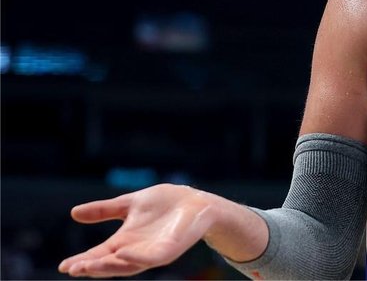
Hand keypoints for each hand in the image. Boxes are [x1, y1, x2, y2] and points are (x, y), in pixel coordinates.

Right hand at [58, 184, 215, 277]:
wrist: (196, 202)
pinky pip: (151, 258)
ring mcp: (153, 253)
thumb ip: (105, 210)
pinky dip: (136, 257)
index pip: (100, 254)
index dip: (83, 260)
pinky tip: (123, 252)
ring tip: (89, 265)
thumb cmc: (165, 203)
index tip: (64, 266)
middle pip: (110, 264)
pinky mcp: (169, 251)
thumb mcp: (130, 204)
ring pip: (128, 265)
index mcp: (126, 241)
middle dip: (92, 267)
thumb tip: (73, 213)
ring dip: (109, 266)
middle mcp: (137, 251)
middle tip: (72, 269)